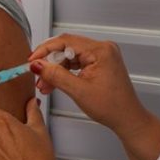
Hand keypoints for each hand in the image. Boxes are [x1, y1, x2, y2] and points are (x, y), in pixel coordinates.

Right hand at [28, 34, 152, 137]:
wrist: (127, 119)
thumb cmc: (112, 107)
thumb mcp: (78, 91)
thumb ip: (55, 75)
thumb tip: (37, 64)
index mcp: (101, 51)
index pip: (65, 41)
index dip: (45, 50)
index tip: (32, 60)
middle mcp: (103, 49)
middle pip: (66, 48)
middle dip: (50, 63)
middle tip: (38, 76)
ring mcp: (102, 55)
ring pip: (69, 56)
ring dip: (56, 70)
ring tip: (46, 84)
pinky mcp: (99, 62)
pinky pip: (76, 62)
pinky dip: (64, 72)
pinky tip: (55, 83)